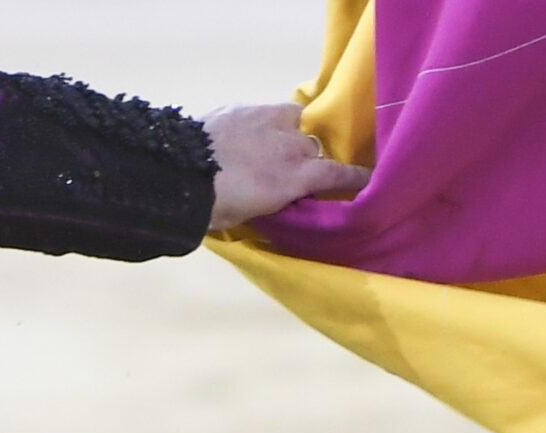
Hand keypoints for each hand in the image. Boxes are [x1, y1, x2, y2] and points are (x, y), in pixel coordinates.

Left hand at [203, 103, 370, 231]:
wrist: (177, 171)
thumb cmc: (217, 205)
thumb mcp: (256, 212)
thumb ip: (279, 198)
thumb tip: (285, 195)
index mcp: (295, 177)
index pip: (338, 173)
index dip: (355, 176)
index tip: (369, 178)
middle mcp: (289, 144)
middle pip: (314, 146)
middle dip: (309, 156)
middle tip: (296, 168)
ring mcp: (266, 120)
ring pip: (294, 118)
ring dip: (291, 131)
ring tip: (277, 141)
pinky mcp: (243, 106)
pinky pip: (267, 110)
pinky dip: (266, 121)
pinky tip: (252, 131)